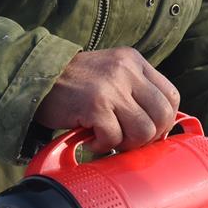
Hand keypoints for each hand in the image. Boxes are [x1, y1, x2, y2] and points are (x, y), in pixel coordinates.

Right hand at [34, 47, 180, 153]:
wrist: (36, 77)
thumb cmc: (75, 84)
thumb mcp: (111, 74)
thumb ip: (135, 91)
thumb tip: (159, 129)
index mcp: (134, 61)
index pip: (171, 96)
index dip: (164, 121)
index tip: (149, 132)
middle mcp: (126, 70)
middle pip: (162, 116)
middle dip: (148, 137)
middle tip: (127, 141)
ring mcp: (111, 87)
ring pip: (143, 131)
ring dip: (125, 143)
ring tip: (107, 138)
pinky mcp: (95, 105)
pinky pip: (114, 138)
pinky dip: (102, 145)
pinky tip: (90, 138)